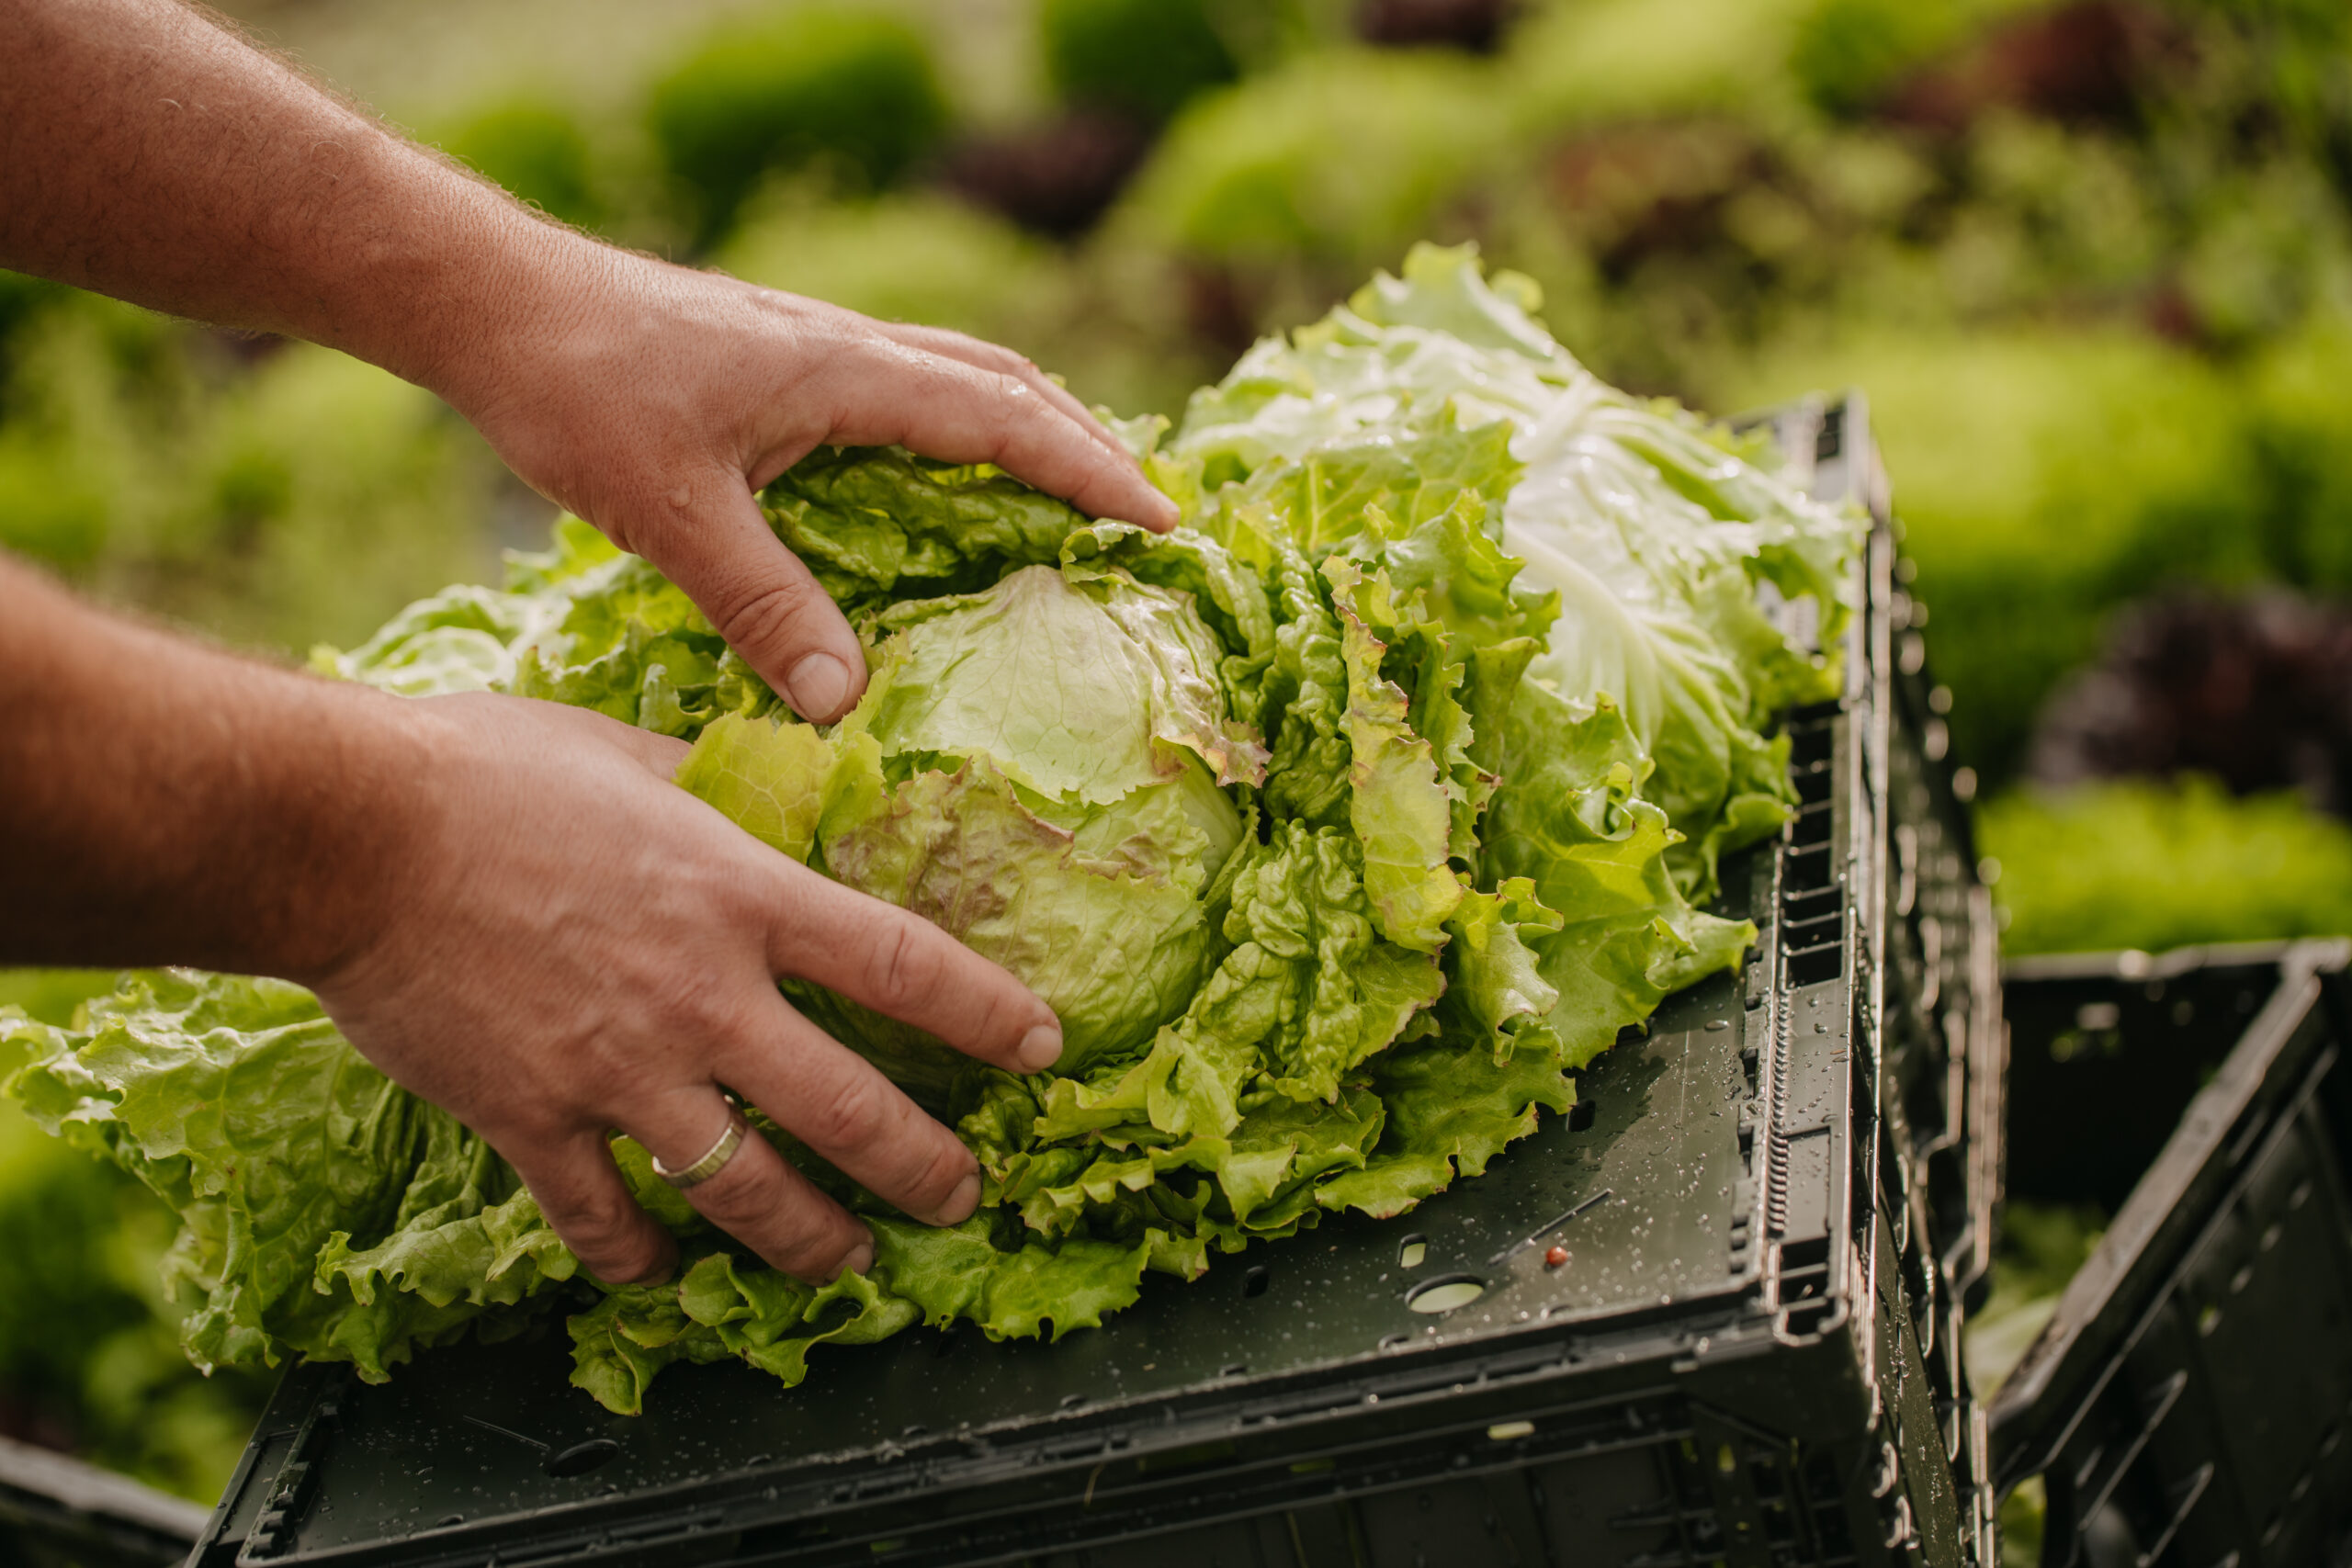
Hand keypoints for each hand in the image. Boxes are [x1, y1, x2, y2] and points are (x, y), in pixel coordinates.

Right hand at [311, 690, 1063, 1284]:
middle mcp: (699, 997)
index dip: (990, 1013)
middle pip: (849, 1110)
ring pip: (746, 1191)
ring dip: (816, 1241)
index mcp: (738, 895)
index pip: (903, 964)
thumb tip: (779, 785)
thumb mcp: (632, 752)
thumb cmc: (487, 772)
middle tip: (965, 1196)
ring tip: (853, 1262)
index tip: (1042, 1046)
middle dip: (927, 1168)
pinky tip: (667, 1271)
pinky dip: (643, 1258)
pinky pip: (603, 1221)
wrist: (343, 833)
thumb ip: (720, 789)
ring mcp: (618, 1071)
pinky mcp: (531, 1120)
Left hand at [435, 241, 1177, 722]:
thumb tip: (845, 702)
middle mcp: (846, 347)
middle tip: (1143, 508)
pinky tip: (941, 477)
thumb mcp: (668, 510)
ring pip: (958, 374)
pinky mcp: (779, 361)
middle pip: (1003, 382)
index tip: (1160, 520)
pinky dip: (961, 425)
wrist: (493, 303)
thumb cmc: (577, 389)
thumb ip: (760, 603)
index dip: (1088, 470)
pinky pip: (907, 387)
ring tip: (1074, 487)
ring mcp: (814, 348)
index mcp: (844, 370)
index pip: (1001, 418)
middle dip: (1083, 442)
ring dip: (1028, 424)